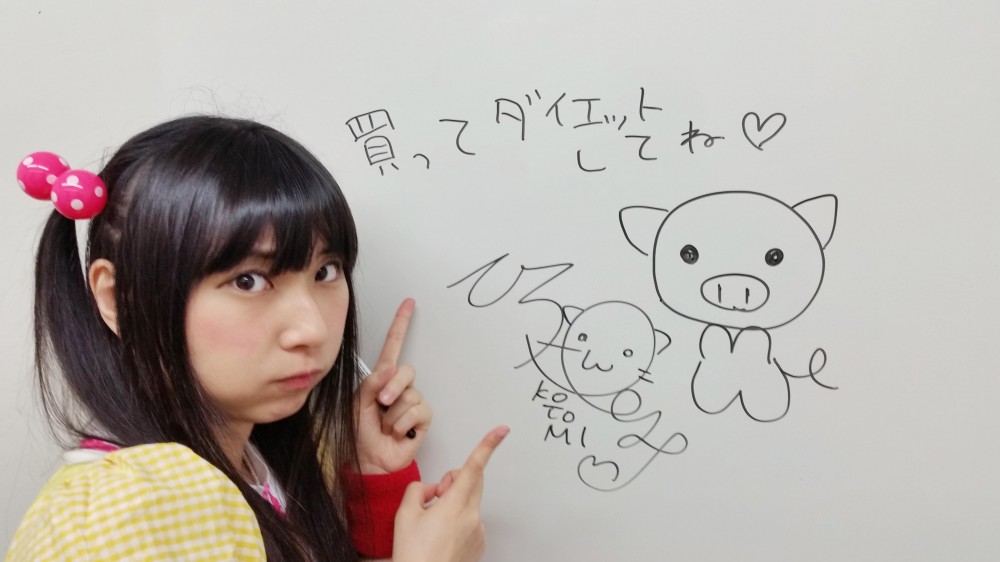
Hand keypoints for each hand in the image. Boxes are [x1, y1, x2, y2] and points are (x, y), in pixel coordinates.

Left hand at [355, 299, 432, 473]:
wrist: (370, 461)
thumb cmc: (360, 433)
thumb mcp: (358, 403)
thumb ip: (372, 383)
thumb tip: (391, 370)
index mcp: (381, 378)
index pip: (393, 346)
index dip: (401, 324)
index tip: (409, 303)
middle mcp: (400, 386)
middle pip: (405, 371)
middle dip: (392, 388)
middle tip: (381, 405)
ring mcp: (413, 401)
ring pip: (410, 395)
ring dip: (393, 414)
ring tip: (386, 426)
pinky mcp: (423, 417)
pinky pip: (417, 411)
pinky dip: (402, 424)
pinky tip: (397, 432)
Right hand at [393, 426, 508, 561]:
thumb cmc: (414, 554)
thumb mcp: (405, 514)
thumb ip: (418, 489)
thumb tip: (431, 489)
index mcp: (455, 504)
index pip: (473, 467)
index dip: (488, 445)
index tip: (501, 431)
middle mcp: (472, 516)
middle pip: (472, 481)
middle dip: (455, 480)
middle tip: (435, 496)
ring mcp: (478, 530)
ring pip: (470, 501)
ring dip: (454, 503)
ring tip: (434, 525)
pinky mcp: (480, 543)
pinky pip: (471, 520)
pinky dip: (458, 520)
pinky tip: (442, 536)